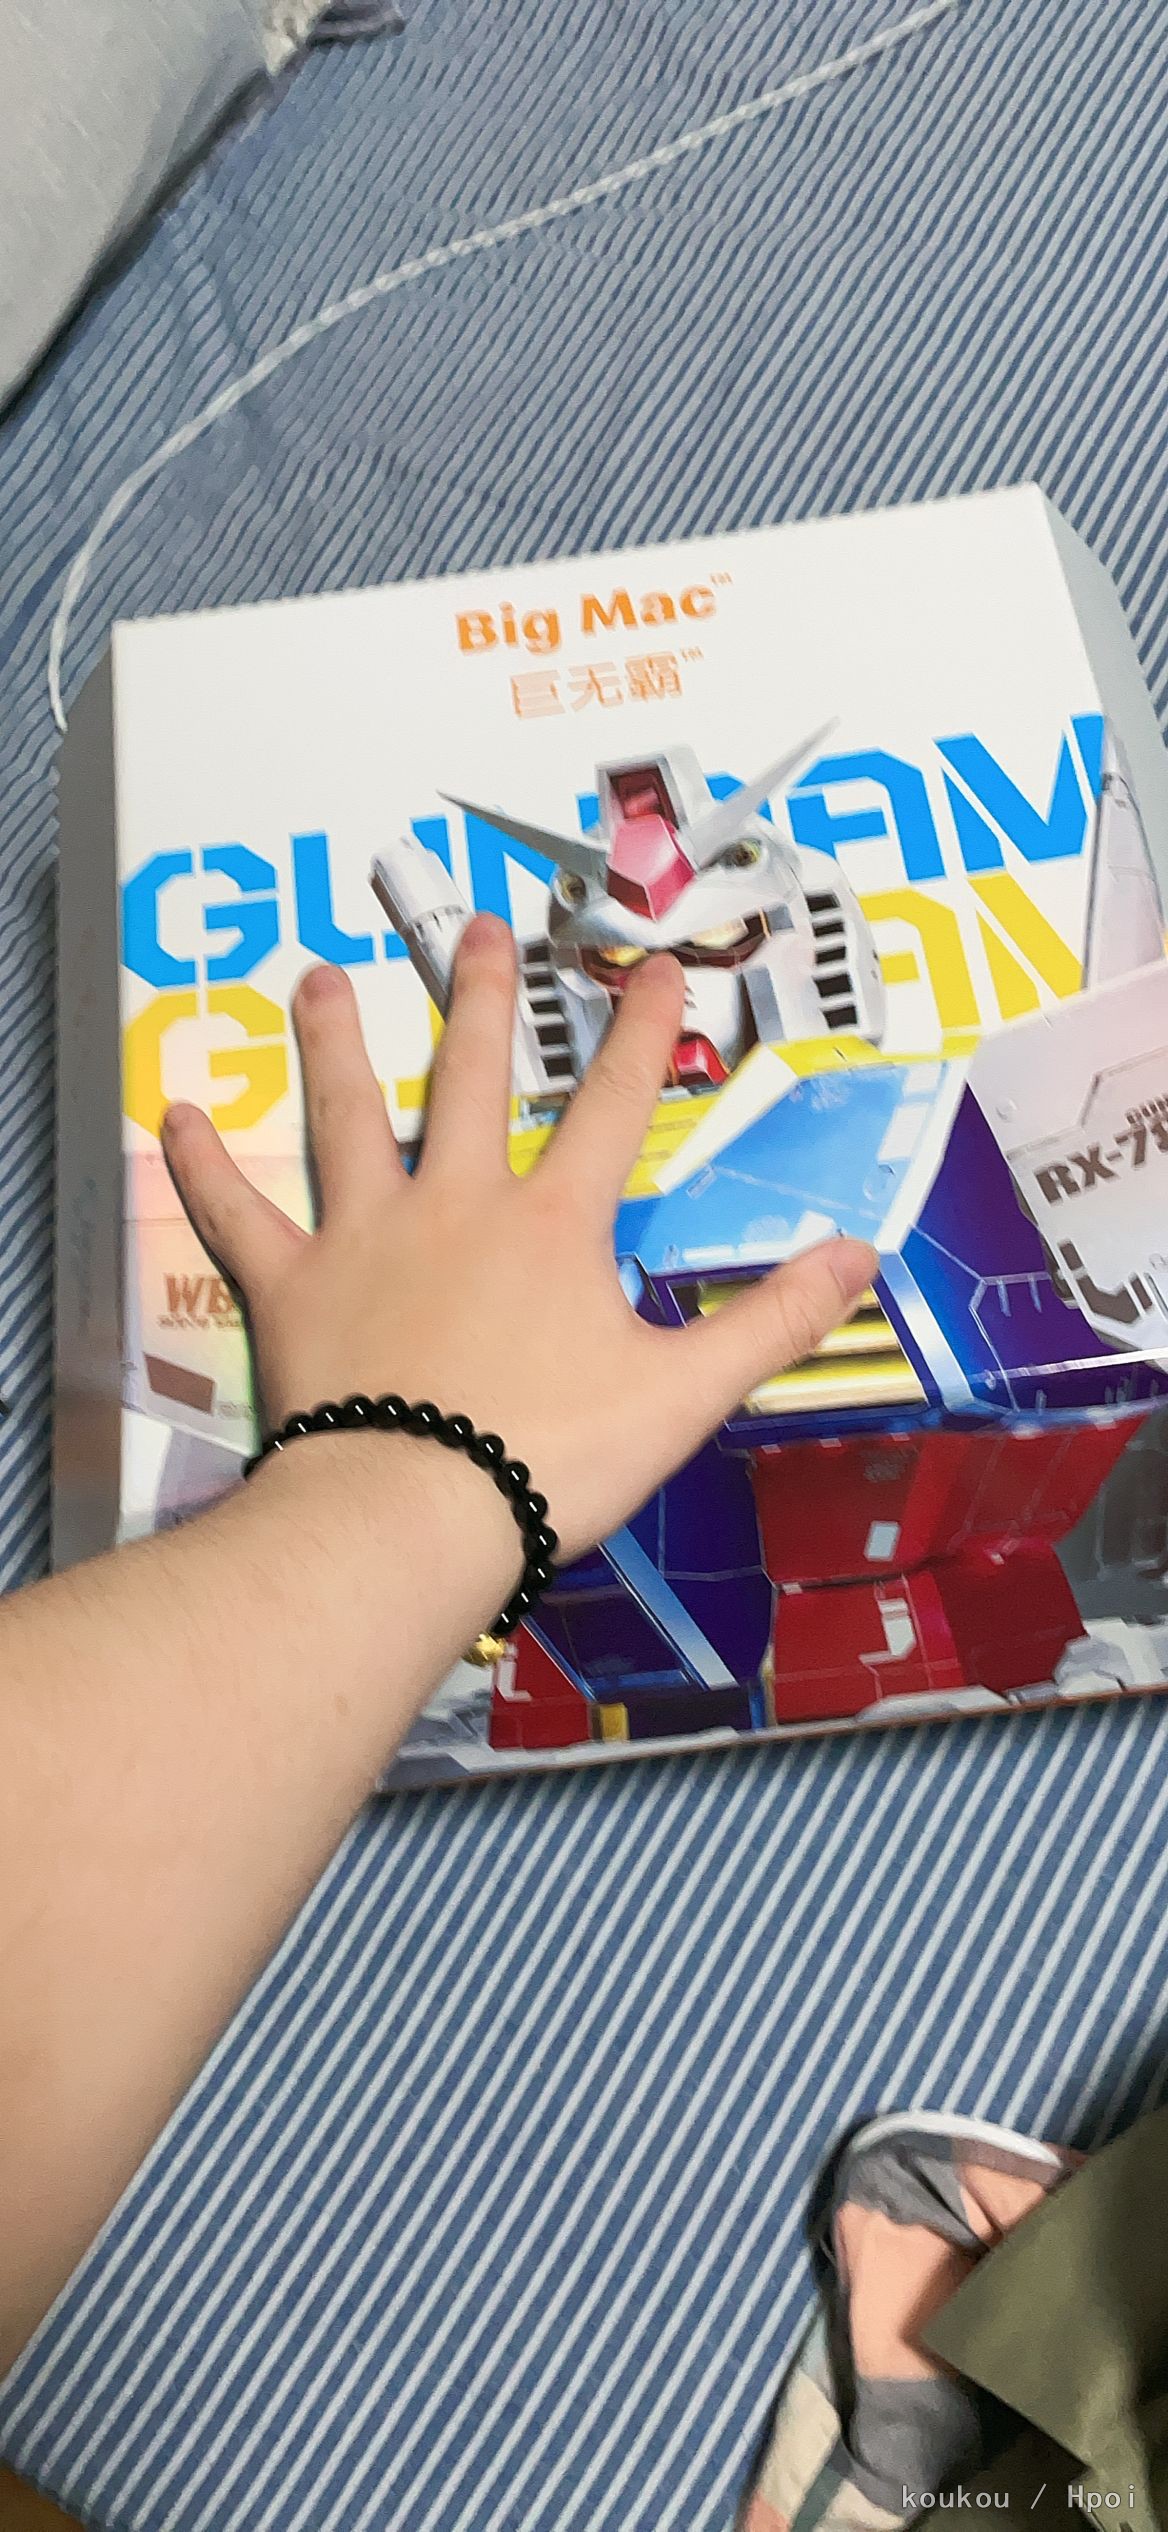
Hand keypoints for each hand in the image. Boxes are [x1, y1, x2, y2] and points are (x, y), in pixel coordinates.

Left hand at [161, 918, 875, 1564]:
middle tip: (480, 929)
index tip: (654, 966)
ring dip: (338, 1042)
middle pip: (471, 1079)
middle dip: (481, 998)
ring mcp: (366, 1238)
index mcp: (553, 1227)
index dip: (640, 1033)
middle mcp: (455, 1205)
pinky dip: (210, 1166)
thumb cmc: (547, 1462)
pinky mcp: (292, 1287)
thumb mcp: (683, 1396)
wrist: (411, 1515)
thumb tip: (857, 1257)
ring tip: (324, 978)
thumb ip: (769, 1322)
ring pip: (348, 1116)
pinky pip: (241, 1215)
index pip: (613, 1107)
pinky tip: (179, 1114)